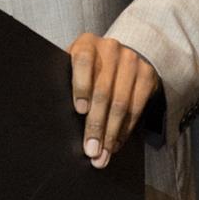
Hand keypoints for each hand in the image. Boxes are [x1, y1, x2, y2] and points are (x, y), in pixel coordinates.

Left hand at [68, 34, 158, 168]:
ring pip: (121, 104)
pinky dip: (125, 130)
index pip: (82, 61)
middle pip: (103, 91)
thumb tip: (51, 115)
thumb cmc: (88, 66)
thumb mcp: (73, 64)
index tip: (80, 110)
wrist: (122, 52)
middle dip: (96, 125)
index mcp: (86, 44)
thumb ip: (66, 81)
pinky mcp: (147, 75)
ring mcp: (131, 61)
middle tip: (90, 150)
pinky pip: (136, 108)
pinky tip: (116, 145)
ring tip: (103, 155)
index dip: (81, 86)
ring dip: (111, 134)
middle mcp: (111, 49)